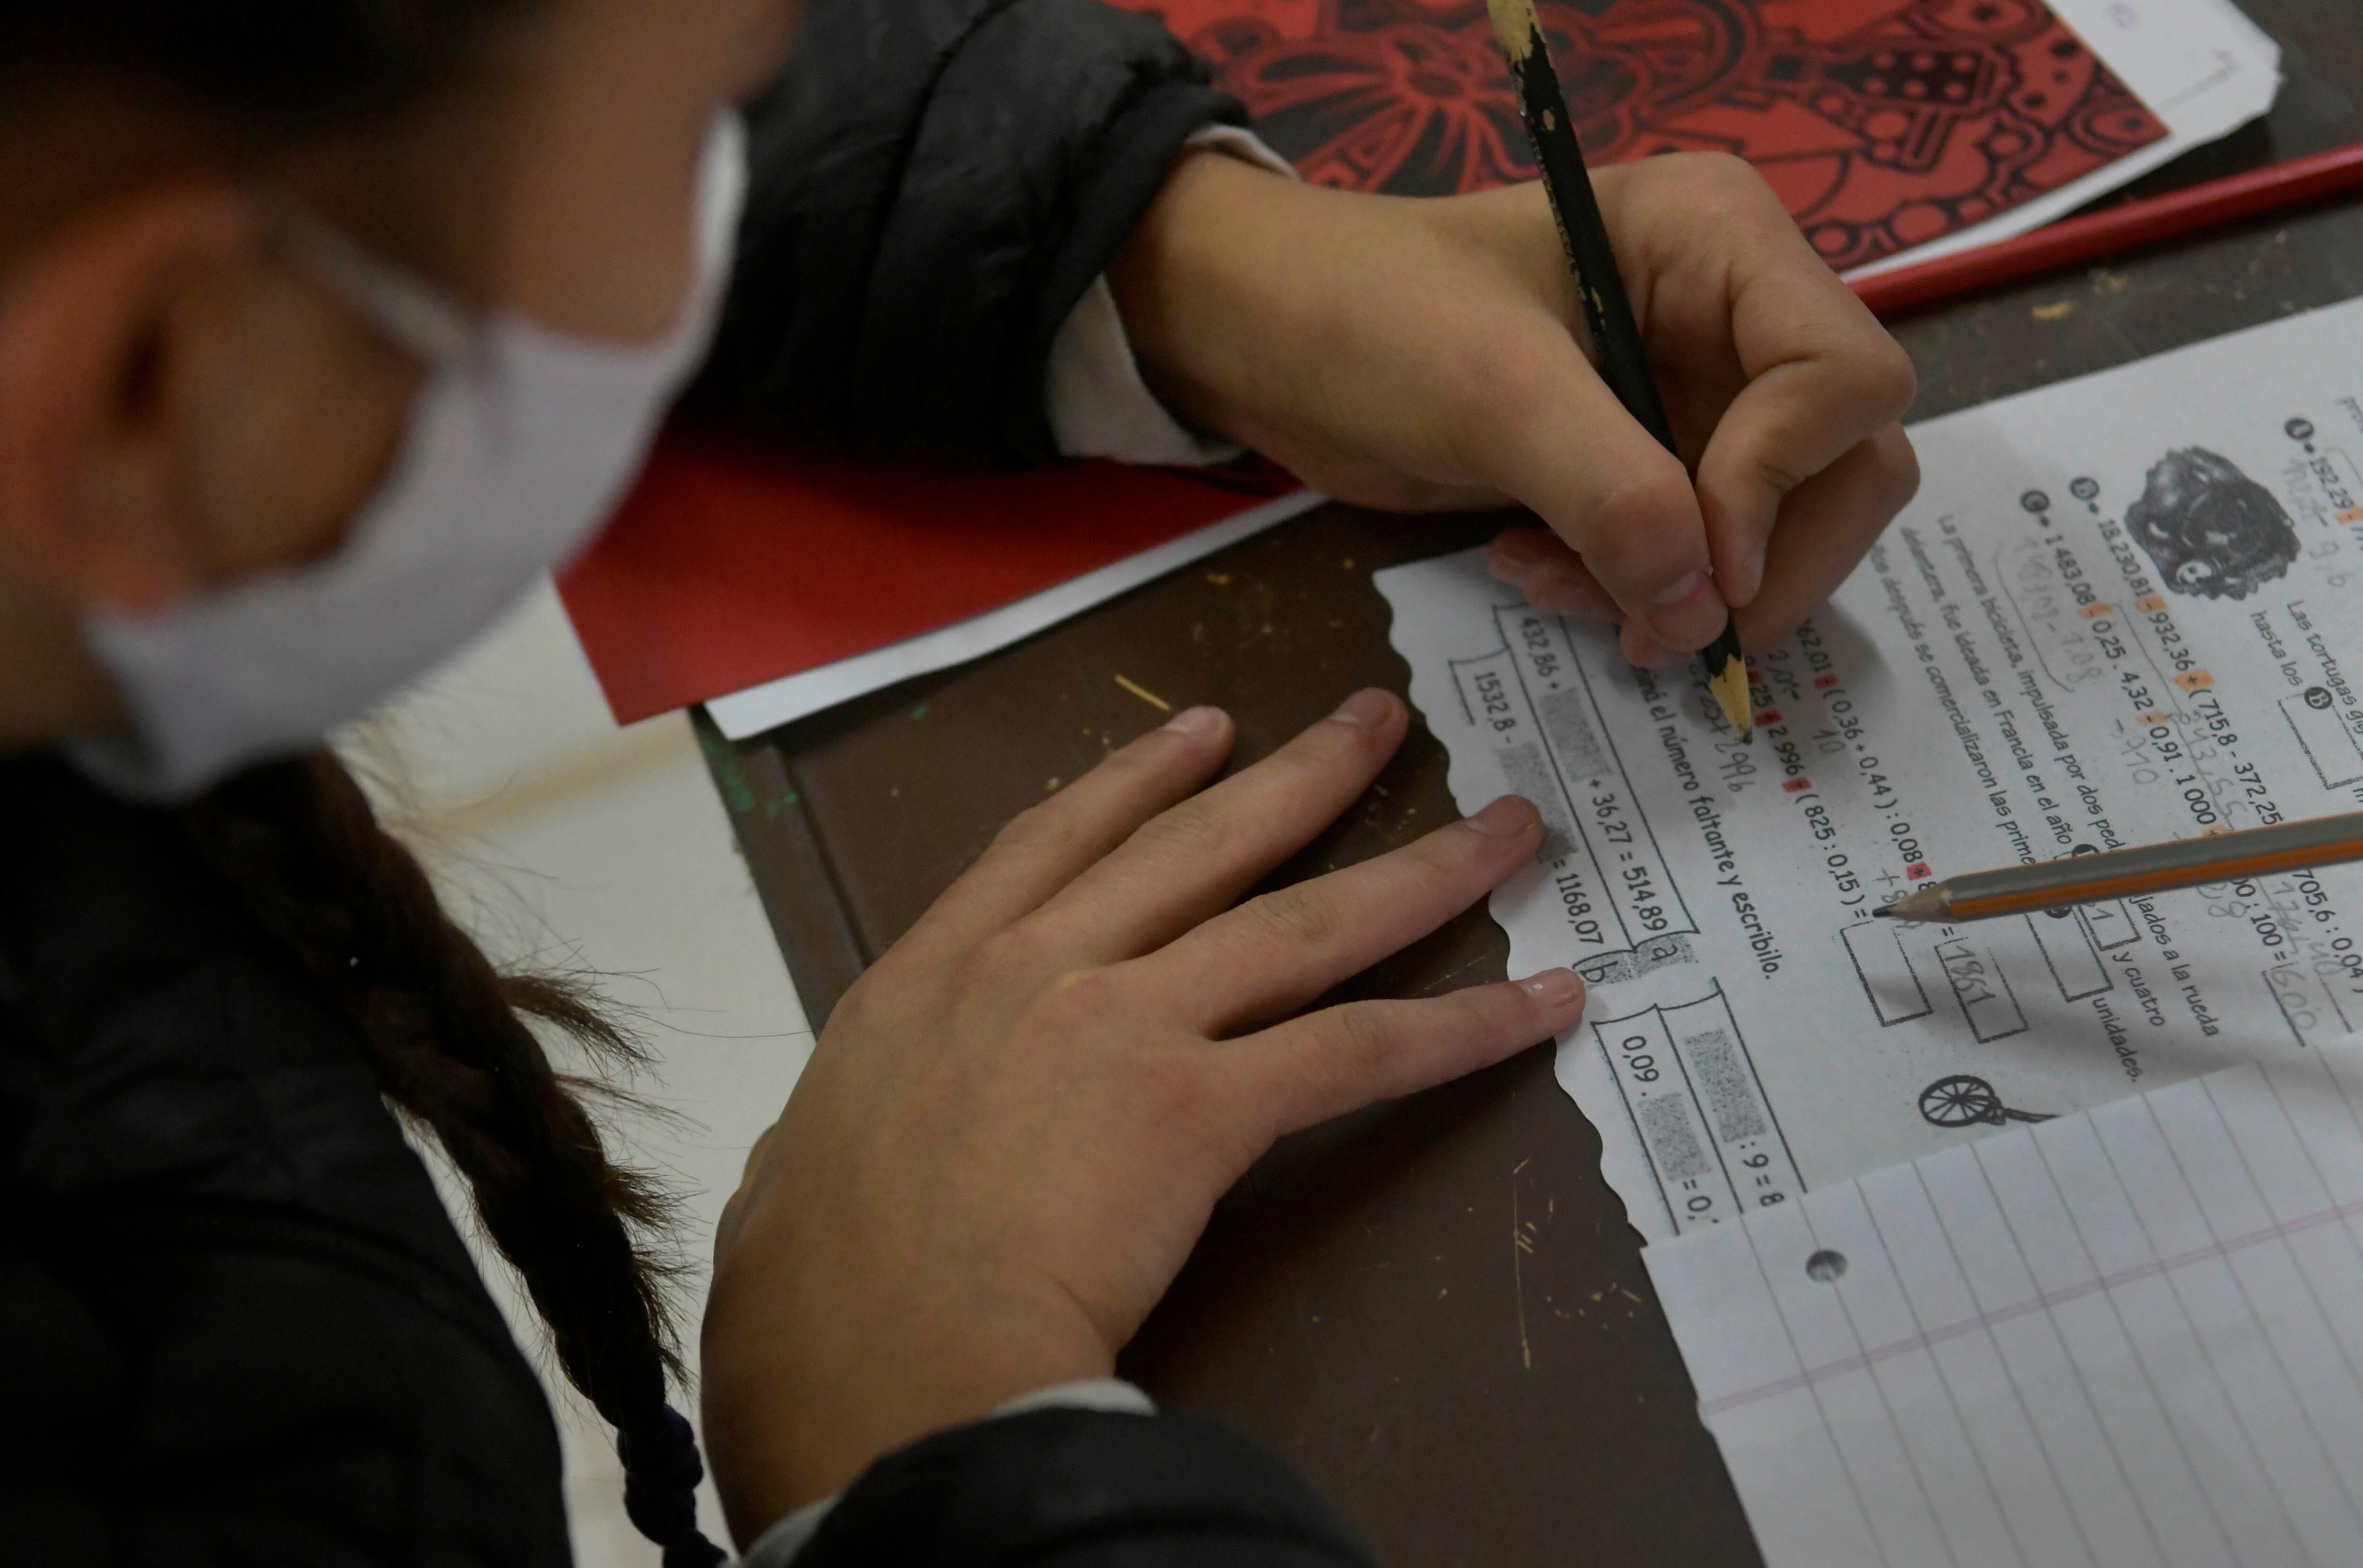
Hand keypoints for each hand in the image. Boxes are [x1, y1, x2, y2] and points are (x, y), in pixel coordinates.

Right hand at [699, 691, 1583, 1540]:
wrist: (881, 1357)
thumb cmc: (813, 1297)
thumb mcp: (789, 1181)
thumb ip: (824, 1150)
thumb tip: (798, 1173)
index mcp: (931, 978)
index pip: (1053, 844)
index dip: (1137, 780)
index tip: (1205, 733)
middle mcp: (1036, 970)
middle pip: (1197, 845)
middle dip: (1298, 775)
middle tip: (1376, 720)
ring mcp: (1123, 1024)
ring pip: (1298, 924)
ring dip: (1417, 869)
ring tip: (1505, 827)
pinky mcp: (1200, 1106)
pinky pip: (1355, 1052)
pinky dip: (1461, 1027)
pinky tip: (1541, 1001)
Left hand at [1110, 151, 1919, 665]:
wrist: (1268, 340)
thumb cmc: (1367, 318)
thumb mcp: (1493, 392)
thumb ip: (1613, 492)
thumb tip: (1701, 609)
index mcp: (1723, 240)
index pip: (1847, 378)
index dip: (1784, 484)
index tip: (1696, 563)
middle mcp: (1738, 311)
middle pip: (1845, 466)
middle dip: (1749, 561)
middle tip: (1641, 622)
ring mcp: (1702, 392)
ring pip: (1777, 528)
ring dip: (1680, 588)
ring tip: (1553, 587)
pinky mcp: (1652, 461)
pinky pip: (1700, 554)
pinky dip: (1636, 590)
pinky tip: (1538, 575)